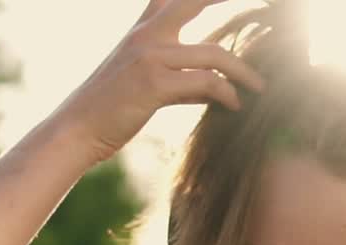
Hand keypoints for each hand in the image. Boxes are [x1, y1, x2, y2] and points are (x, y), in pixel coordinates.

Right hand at [53, 0, 265, 165]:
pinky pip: (206, 83)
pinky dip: (227, 95)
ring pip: (215, 54)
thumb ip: (179, 74)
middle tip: (269, 5)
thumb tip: (215, 85)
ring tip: (260, 87)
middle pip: (195, 0)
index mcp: (143, 29)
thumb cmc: (109, 110)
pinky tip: (235, 106)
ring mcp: (150, 56)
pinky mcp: (154, 84)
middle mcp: (147, 34)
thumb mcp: (144, 82)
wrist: (76, 130)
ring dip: (245, 72)